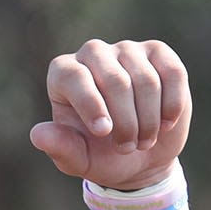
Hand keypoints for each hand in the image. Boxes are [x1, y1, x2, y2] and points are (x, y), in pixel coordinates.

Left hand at [30, 38, 190, 191]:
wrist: (140, 157)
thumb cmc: (102, 156)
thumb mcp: (79, 159)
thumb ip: (60, 148)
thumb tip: (38, 135)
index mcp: (63, 74)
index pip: (75, 77)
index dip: (91, 105)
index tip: (104, 132)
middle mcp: (93, 54)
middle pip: (115, 80)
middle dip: (125, 121)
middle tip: (126, 148)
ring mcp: (127, 50)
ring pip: (146, 80)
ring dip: (148, 120)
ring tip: (143, 142)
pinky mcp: (158, 53)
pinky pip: (172, 74)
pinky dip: (172, 105)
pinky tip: (165, 123)